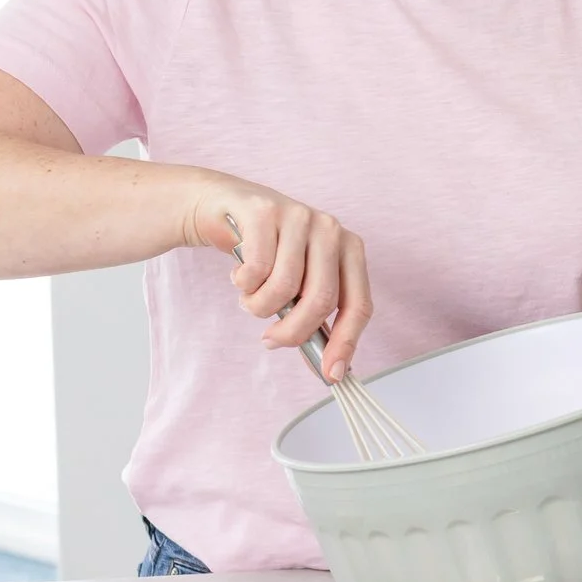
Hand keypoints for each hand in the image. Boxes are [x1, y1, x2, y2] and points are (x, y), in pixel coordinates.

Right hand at [184, 179, 371, 381]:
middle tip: (270, 340)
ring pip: (284, 288)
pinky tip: (240, 274)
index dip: (346, 342)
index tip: (331, 373)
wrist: (222, 207)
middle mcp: (330, 229)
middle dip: (292, 332)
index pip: (359, 304)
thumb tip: (327, 366)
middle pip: (321, 300)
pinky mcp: (264, 211)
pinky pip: (256, 270)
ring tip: (250, 297)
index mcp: (349, 248)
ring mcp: (299, 216)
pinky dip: (243, 284)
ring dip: (259, 306)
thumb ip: (313, 314)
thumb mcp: (297, 281)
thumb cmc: (266, 252)